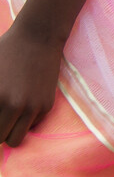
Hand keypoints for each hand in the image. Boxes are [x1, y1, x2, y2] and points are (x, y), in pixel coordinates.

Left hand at [0, 25, 63, 146]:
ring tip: (6, 119)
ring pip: (15, 140)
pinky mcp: (46, 105)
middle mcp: (14, 105)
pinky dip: (24, 121)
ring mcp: (33, 107)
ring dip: (8, 133)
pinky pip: (31, 126)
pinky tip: (23, 104)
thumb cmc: (5, 50)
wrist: (38, 36)